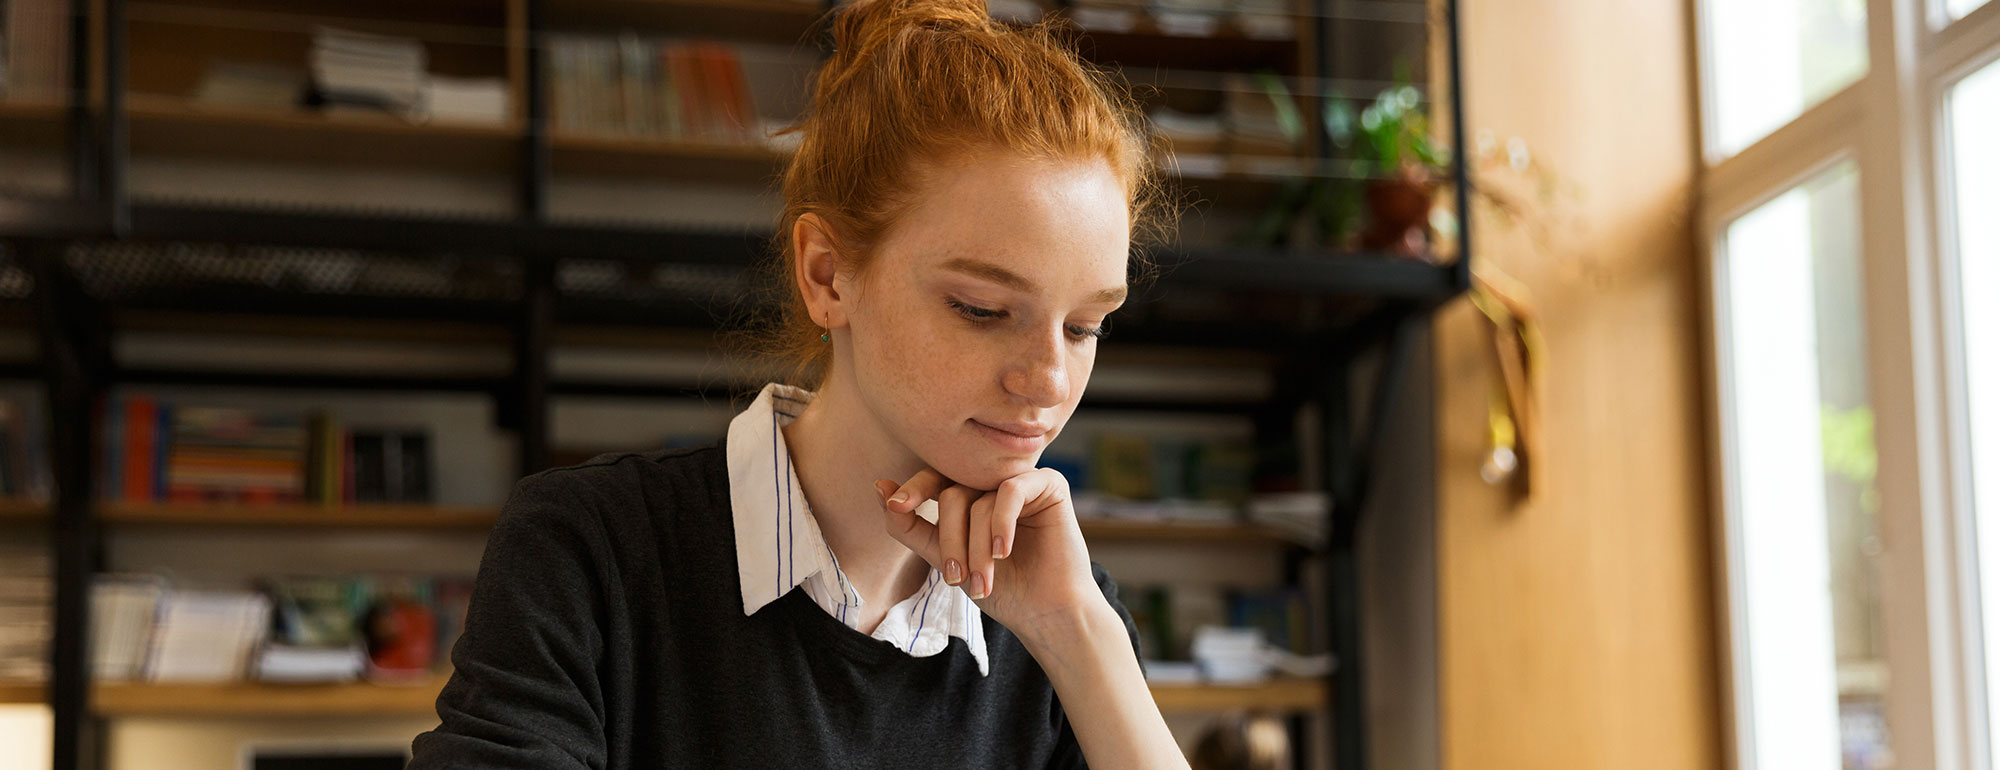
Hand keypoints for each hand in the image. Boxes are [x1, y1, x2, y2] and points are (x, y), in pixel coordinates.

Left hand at [873, 468, 1103, 634]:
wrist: (1047, 613)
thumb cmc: (1001, 588)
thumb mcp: (945, 559)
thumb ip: (912, 526)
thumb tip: (879, 487)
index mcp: (970, 494)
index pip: (934, 480)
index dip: (913, 490)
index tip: (895, 505)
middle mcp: (993, 483)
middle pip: (952, 493)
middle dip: (949, 540)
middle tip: (953, 577)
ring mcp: (1021, 481)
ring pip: (979, 500)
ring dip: (976, 547)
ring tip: (983, 581)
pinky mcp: (1049, 484)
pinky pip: (1010, 491)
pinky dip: (1001, 524)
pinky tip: (1004, 551)